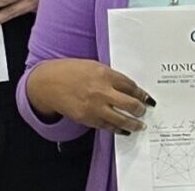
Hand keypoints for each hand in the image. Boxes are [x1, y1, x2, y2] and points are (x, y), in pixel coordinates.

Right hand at [26, 58, 153, 134]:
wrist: (48, 84)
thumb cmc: (70, 71)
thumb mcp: (93, 66)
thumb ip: (111, 76)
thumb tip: (128, 88)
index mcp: (104, 74)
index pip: (131, 86)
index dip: (141, 93)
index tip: (146, 97)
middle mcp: (102, 91)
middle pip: (130, 104)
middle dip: (141, 109)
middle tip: (145, 110)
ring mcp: (94, 107)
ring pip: (121, 119)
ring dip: (134, 123)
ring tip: (140, 125)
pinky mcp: (87, 118)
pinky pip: (107, 126)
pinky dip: (118, 128)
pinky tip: (124, 129)